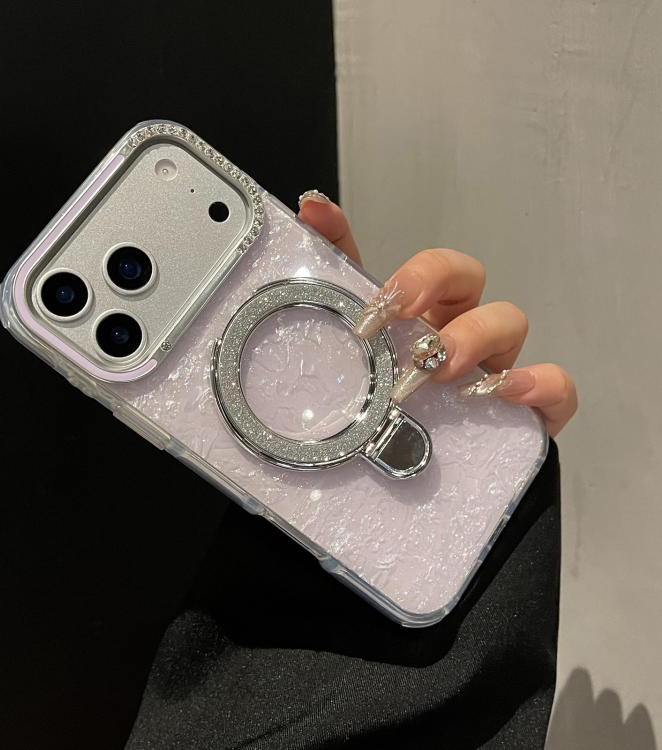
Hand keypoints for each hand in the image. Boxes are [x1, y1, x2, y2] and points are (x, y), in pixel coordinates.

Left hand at [297, 191, 576, 436]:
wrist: (409, 475)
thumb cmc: (386, 401)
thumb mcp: (357, 338)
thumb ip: (335, 274)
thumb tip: (312, 205)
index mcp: (424, 313)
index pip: (431, 267)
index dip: (413, 273)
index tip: (378, 304)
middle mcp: (461, 330)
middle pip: (471, 278)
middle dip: (438, 288)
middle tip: (401, 323)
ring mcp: (497, 367)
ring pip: (510, 322)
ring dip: (474, 337)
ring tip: (439, 369)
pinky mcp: (528, 412)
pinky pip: (556, 389)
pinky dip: (541, 384)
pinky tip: (507, 394)